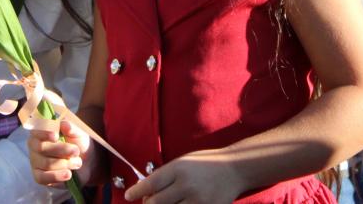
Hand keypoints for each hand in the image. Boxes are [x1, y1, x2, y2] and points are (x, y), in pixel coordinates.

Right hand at [28, 118, 91, 186]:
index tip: (56, 136)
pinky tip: (68, 174)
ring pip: (46, 164)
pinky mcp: (39, 176)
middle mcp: (34, 145)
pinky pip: (42, 178)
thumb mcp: (79, 133)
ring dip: (65, 163)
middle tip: (76, 151)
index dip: (44, 133)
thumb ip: (72, 128)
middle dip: (62, 150)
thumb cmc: (78, 143)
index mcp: (41, 131)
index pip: (36, 131)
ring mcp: (35, 161)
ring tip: (77, 162)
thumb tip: (65, 125)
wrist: (86, 162)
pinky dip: (57, 176)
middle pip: (41, 148)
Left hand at [125, 152, 246, 203]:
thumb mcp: (183, 162)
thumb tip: (145, 190)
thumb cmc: (205, 164)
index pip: (151, 184)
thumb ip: (165, 175)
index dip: (137, 192)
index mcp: (178, 169)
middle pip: (156, 203)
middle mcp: (186, 185)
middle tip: (146, 202)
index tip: (128, 196)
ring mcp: (197, 201)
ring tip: (162, 203)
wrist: (234, 169)